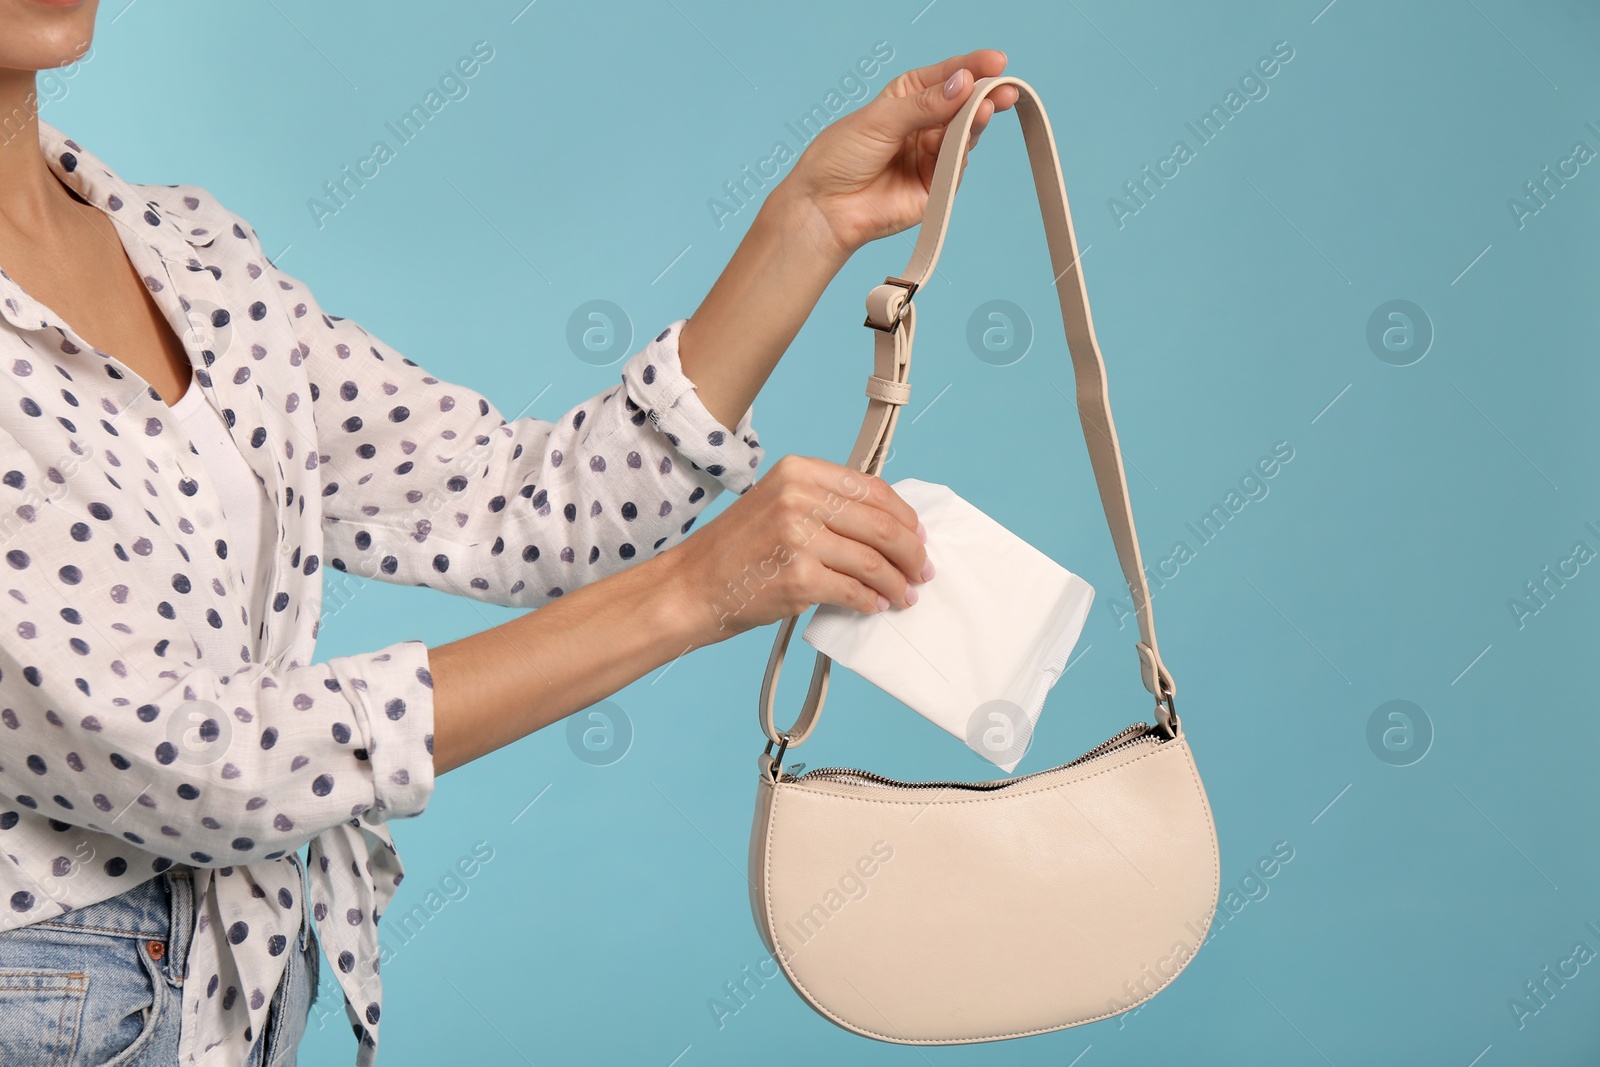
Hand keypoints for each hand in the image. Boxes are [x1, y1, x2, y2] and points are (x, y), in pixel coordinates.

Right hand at [658, 455, 933, 641]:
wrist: (690, 587)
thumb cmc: (734, 551)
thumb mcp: (776, 503)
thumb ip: (824, 504)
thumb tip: (886, 525)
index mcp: (798, 472)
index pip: (872, 488)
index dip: (905, 516)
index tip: (918, 536)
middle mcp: (799, 498)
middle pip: (882, 525)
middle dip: (912, 552)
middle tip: (922, 571)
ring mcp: (798, 537)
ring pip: (874, 561)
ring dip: (897, 583)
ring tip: (904, 595)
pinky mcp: (798, 578)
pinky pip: (854, 591)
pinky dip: (872, 601)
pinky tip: (875, 606)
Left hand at [783, 49, 1020, 256]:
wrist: (826, 206)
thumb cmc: (841, 156)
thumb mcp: (882, 118)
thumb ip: (926, 104)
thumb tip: (964, 84)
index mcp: (908, 98)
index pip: (947, 77)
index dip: (972, 67)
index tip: (995, 61)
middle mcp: (924, 125)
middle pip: (964, 106)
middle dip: (985, 96)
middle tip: (1004, 90)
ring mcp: (932, 156)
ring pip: (965, 134)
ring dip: (975, 122)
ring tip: (983, 109)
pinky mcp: (936, 186)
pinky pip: (957, 166)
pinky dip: (962, 152)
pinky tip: (963, 139)